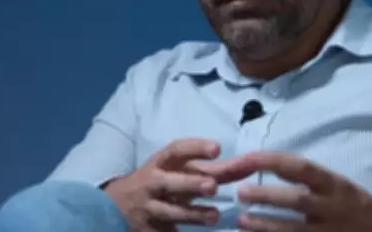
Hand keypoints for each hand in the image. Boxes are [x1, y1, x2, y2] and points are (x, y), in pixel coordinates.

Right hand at [105, 138, 228, 231]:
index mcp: (161, 163)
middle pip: (169, 182)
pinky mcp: (149, 230)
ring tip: (214, 216)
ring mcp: (148, 208)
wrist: (119, 205)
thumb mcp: (182, 171)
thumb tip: (251, 163)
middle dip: (190, 183)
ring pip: (168, 211)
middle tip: (213, 186)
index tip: (217, 148)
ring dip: (191, 214)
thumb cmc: (162, 182)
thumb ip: (216, 169)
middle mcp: (152, 183)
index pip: (176, 150)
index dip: (195, 148)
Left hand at [232, 152, 371, 231]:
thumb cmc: (352, 205)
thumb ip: (306, 178)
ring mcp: (330, 231)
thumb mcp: (336, 185)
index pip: (301, 167)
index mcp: (334, 185)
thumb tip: (264, 164)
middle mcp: (333, 207)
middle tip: (240, 192)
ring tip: (242, 220)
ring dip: (266, 225)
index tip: (248, 158)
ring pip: (295, 229)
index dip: (273, 161)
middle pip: (297, 200)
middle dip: (267, 196)